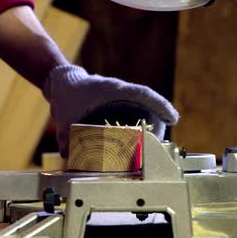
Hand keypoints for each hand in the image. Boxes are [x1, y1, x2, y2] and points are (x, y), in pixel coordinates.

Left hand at [43, 65, 179, 156]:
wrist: (62, 82)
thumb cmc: (68, 92)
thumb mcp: (63, 115)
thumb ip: (65, 136)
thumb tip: (69, 155)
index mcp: (113, 89)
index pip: (143, 94)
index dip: (160, 105)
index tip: (174, 118)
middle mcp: (122, 94)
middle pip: (149, 108)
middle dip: (158, 127)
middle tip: (159, 148)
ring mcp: (122, 101)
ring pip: (144, 114)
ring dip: (150, 132)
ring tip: (150, 153)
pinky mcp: (119, 108)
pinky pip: (135, 118)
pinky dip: (139, 133)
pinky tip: (136, 149)